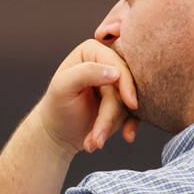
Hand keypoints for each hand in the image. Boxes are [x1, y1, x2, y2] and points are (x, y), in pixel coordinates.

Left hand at [35, 39, 139, 156]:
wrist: (58, 133)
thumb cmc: (57, 106)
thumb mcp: (63, 87)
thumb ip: (86, 73)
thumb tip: (116, 72)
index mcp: (92, 51)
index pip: (117, 64)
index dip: (126, 84)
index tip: (131, 104)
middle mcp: (107, 63)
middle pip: (125, 87)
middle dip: (112, 115)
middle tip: (98, 137)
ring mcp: (117, 84)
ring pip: (129, 103)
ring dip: (112, 126)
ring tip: (93, 142)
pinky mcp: (124, 101)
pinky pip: (136, 113)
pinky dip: (129, 127)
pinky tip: (125, 137)